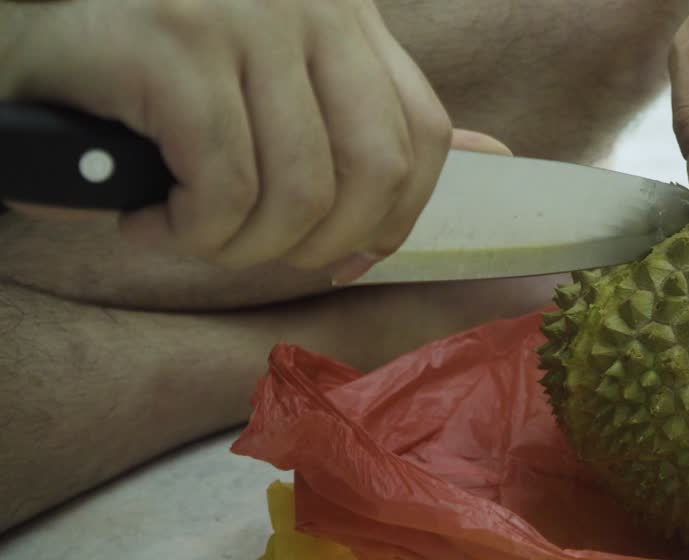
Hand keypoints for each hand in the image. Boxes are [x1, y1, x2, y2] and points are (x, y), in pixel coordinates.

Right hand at [0, 0, 507, 282]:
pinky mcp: (176, 43)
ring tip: (187, 233)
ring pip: (297, 193)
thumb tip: (494, 156)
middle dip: (317, 247)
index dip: (397, 217)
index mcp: (345, 15)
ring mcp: (244, 18)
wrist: (28, 20)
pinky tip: (145, 223)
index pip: (421, 133)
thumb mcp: (278, 75)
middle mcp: (309, 6)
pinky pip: (224, 188)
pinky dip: (187, 234)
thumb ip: (374, 111)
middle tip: (251, 250)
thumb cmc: (154, 63)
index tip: (348, 257)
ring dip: (239, 247)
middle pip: (374, 172)